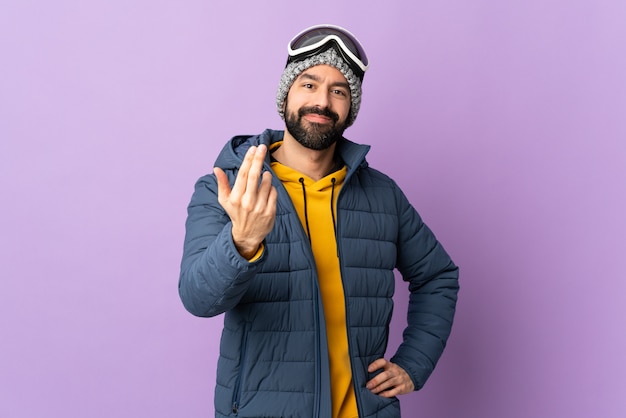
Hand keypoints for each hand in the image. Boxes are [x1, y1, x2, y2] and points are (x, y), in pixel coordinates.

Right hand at [214, 144, 277, 258]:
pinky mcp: (270, 212)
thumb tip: (216, 169)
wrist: (247, 235)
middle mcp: (247, 202)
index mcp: (235, 197)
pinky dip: (271, 187)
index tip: (253, 148)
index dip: (248, 160)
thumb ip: (222, 184)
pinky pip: (274, 192)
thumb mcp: (225, 200)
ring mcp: (260, 207)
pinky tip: (267, 189)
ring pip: (267, 183)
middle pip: (254, 175)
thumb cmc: (235, 213)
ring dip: (266, 175)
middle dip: (259, 159)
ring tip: (263, 175)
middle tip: (263, 147)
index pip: (242, 174)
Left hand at [366, 358, 414, 396]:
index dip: (375, 365)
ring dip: (379, 388)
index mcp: (390, 365)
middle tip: (368, 385)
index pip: (383, 362)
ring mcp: (400, 379)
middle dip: (376, 381)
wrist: (411, 377)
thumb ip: (380, 370)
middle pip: (385, 375)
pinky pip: (394, 391)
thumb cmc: (395, 373)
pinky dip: (386, 394)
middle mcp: (395, 371)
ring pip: (389, 383)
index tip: (368, 369)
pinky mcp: (403, 387)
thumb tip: (365, 375)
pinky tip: (380, 395)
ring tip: (371, 391)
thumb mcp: (390, 368)